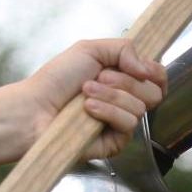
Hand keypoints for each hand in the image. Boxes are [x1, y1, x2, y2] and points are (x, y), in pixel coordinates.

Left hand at [0, 38, 165, 171]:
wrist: (34, 108)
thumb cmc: (56, 79)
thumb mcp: (89, 49)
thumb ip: (124, 49)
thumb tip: (147, 68)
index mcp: (122, 78)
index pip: (157, 77)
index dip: (154, 72)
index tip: (139, 68)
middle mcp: (124, 100)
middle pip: (154, 92)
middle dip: (126, 81)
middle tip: (99, 77)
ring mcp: (119, 123)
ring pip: (141, 108)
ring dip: (112, 95)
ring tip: (85, 93)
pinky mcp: (114, 142)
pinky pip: (128, 125)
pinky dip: (109, 112)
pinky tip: (89, 110)